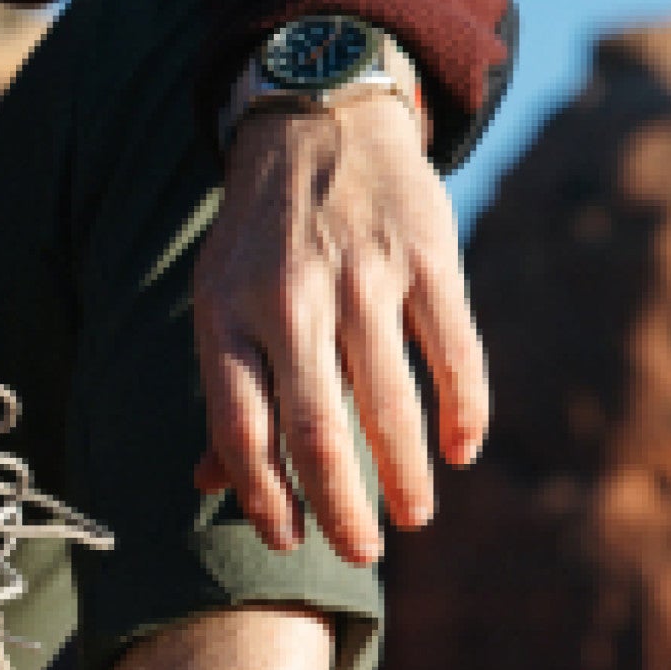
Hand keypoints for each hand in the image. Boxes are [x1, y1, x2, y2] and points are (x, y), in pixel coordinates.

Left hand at [192, 94, 487, 566]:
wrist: (318, 117)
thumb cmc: (261, 236)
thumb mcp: (218, 300)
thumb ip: (226, 391)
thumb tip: (208, 486)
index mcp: (226, 316)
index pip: (240, 429)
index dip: (264, 497)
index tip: (288, 541)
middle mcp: (290, 300)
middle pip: (315, 431)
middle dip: (342, 508)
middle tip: (362, 552)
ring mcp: (362, 276)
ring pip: (389, 402)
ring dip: (404, 474)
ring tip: (412, 515)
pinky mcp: (427, 256)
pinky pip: (452, 351)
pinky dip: (462, 411)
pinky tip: (459, 451)